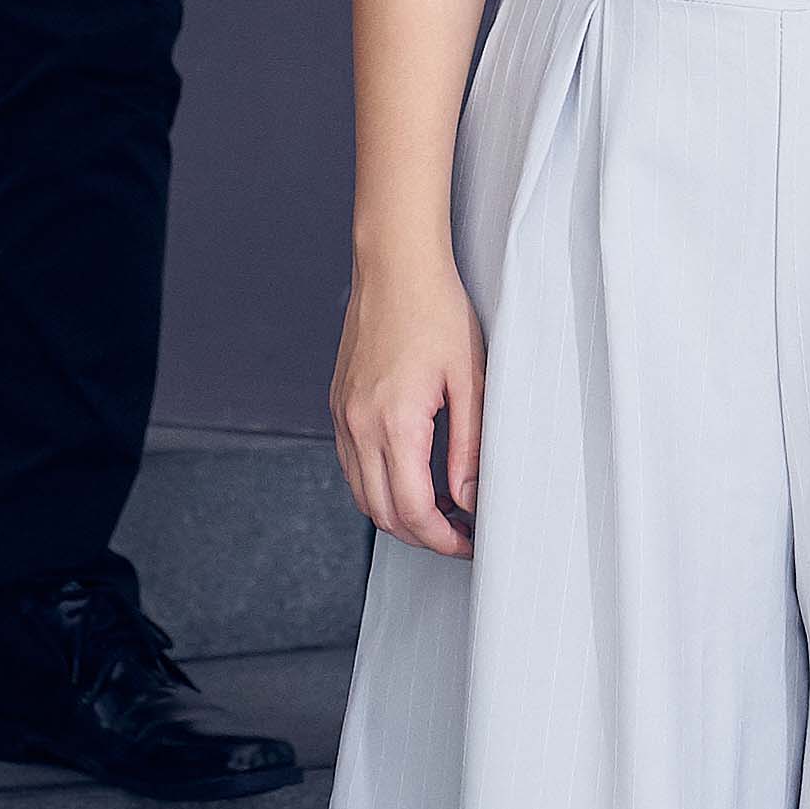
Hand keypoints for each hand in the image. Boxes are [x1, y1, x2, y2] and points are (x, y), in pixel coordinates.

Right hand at [331, 254, 483, 555]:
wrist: (395, 266)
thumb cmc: (437, 313)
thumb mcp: (470, 382)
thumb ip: (469, 449)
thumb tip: (469, 501)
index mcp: (394, 424)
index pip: (412, 511)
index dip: (443, 539)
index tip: (469, 542)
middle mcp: (359, 425)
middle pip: (382, 513)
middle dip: (422, 536)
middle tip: (460, 533)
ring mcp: (343, 416)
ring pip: (362, 494)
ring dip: (398, 514)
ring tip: (441, 509)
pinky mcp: (339, 404)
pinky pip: (352, 465)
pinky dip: (378, 485)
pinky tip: (411, 476)